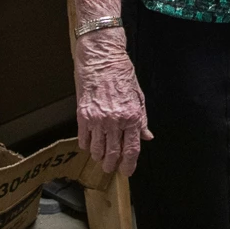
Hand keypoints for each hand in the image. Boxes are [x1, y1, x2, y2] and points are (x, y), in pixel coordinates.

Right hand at [75, 30, 151, 175]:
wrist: (101, 58)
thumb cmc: (121, 73)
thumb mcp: (138, 95)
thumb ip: (141, 119)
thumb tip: (146, 136)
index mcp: (131, 116)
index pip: (132, 149)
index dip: (129, 164)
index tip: (127, 171)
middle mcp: (114, 121)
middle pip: (113, 154)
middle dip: (112, 165)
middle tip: (112, 167)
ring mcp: (97, 119)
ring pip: (97, 150)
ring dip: (99, 157)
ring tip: (101, 158)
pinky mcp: (83, 115)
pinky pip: (83, 139)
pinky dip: (86, 146)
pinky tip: (89, 145)